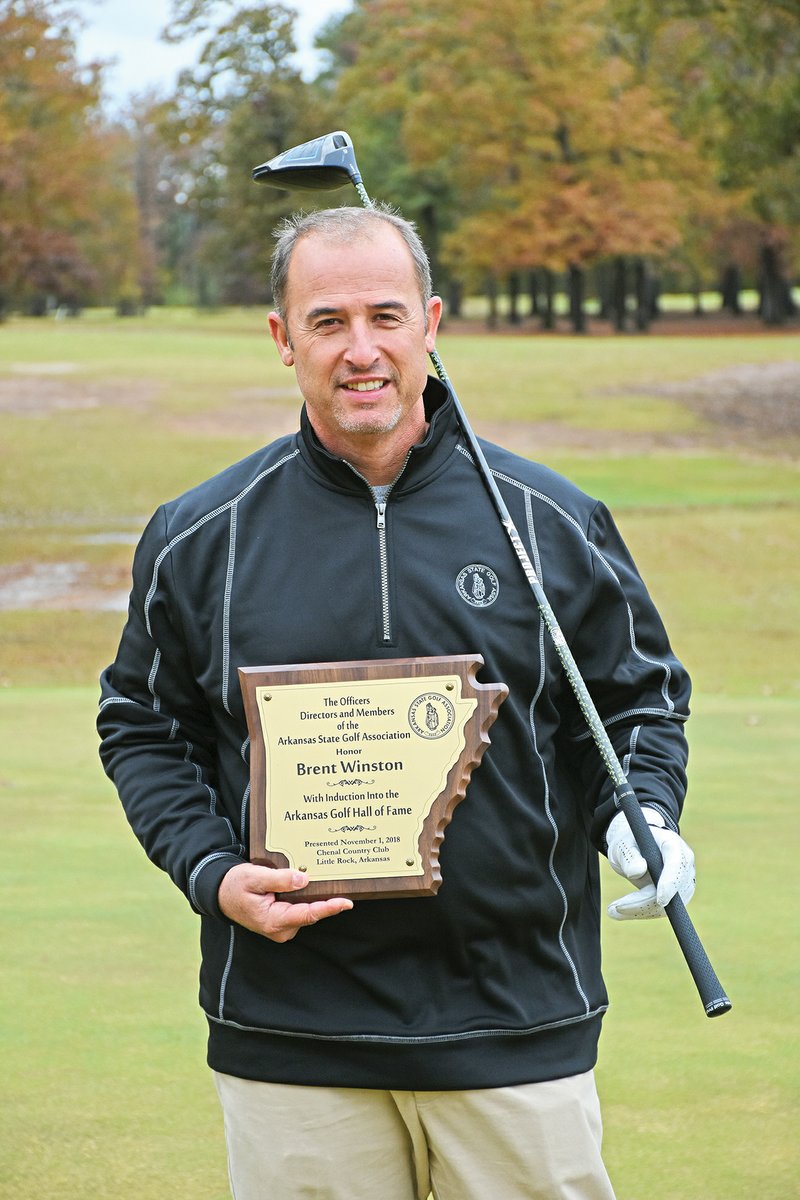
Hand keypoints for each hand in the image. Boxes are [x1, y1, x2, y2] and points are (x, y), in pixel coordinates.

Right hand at [218, 863, 352, 942]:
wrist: (221, 893)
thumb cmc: (235, 885)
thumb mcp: (255, 877)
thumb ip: (279, 880)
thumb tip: (302, 879)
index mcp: (274, 921)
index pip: (308, 914)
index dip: (329, 908)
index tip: (346, 902)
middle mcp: (280, 928)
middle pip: (310, 912)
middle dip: (325, 899)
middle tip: (340, 881)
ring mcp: (282, 926)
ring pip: (306, 910)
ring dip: (314, 896)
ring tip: (321, 877)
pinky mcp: (283, 921)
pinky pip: (300, 909)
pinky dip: (305, 897)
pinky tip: (307, 883)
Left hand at [605, 806, 694, 920]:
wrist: (633, 848)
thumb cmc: (630, 843)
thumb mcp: (623, 845)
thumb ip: (629, 856)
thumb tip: (637, 871)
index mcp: (672, 845)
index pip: (677, 864)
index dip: (670, 883)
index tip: (660, 900)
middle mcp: (683, 864)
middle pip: (673, 890)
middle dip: (645, 903)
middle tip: (614, 908)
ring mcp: (683, 881)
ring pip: (668, 905)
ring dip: (640, 911)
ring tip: (612, 911)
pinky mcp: (677, 896)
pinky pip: (662, 910)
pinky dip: (642, 913)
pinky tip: (620, 912)